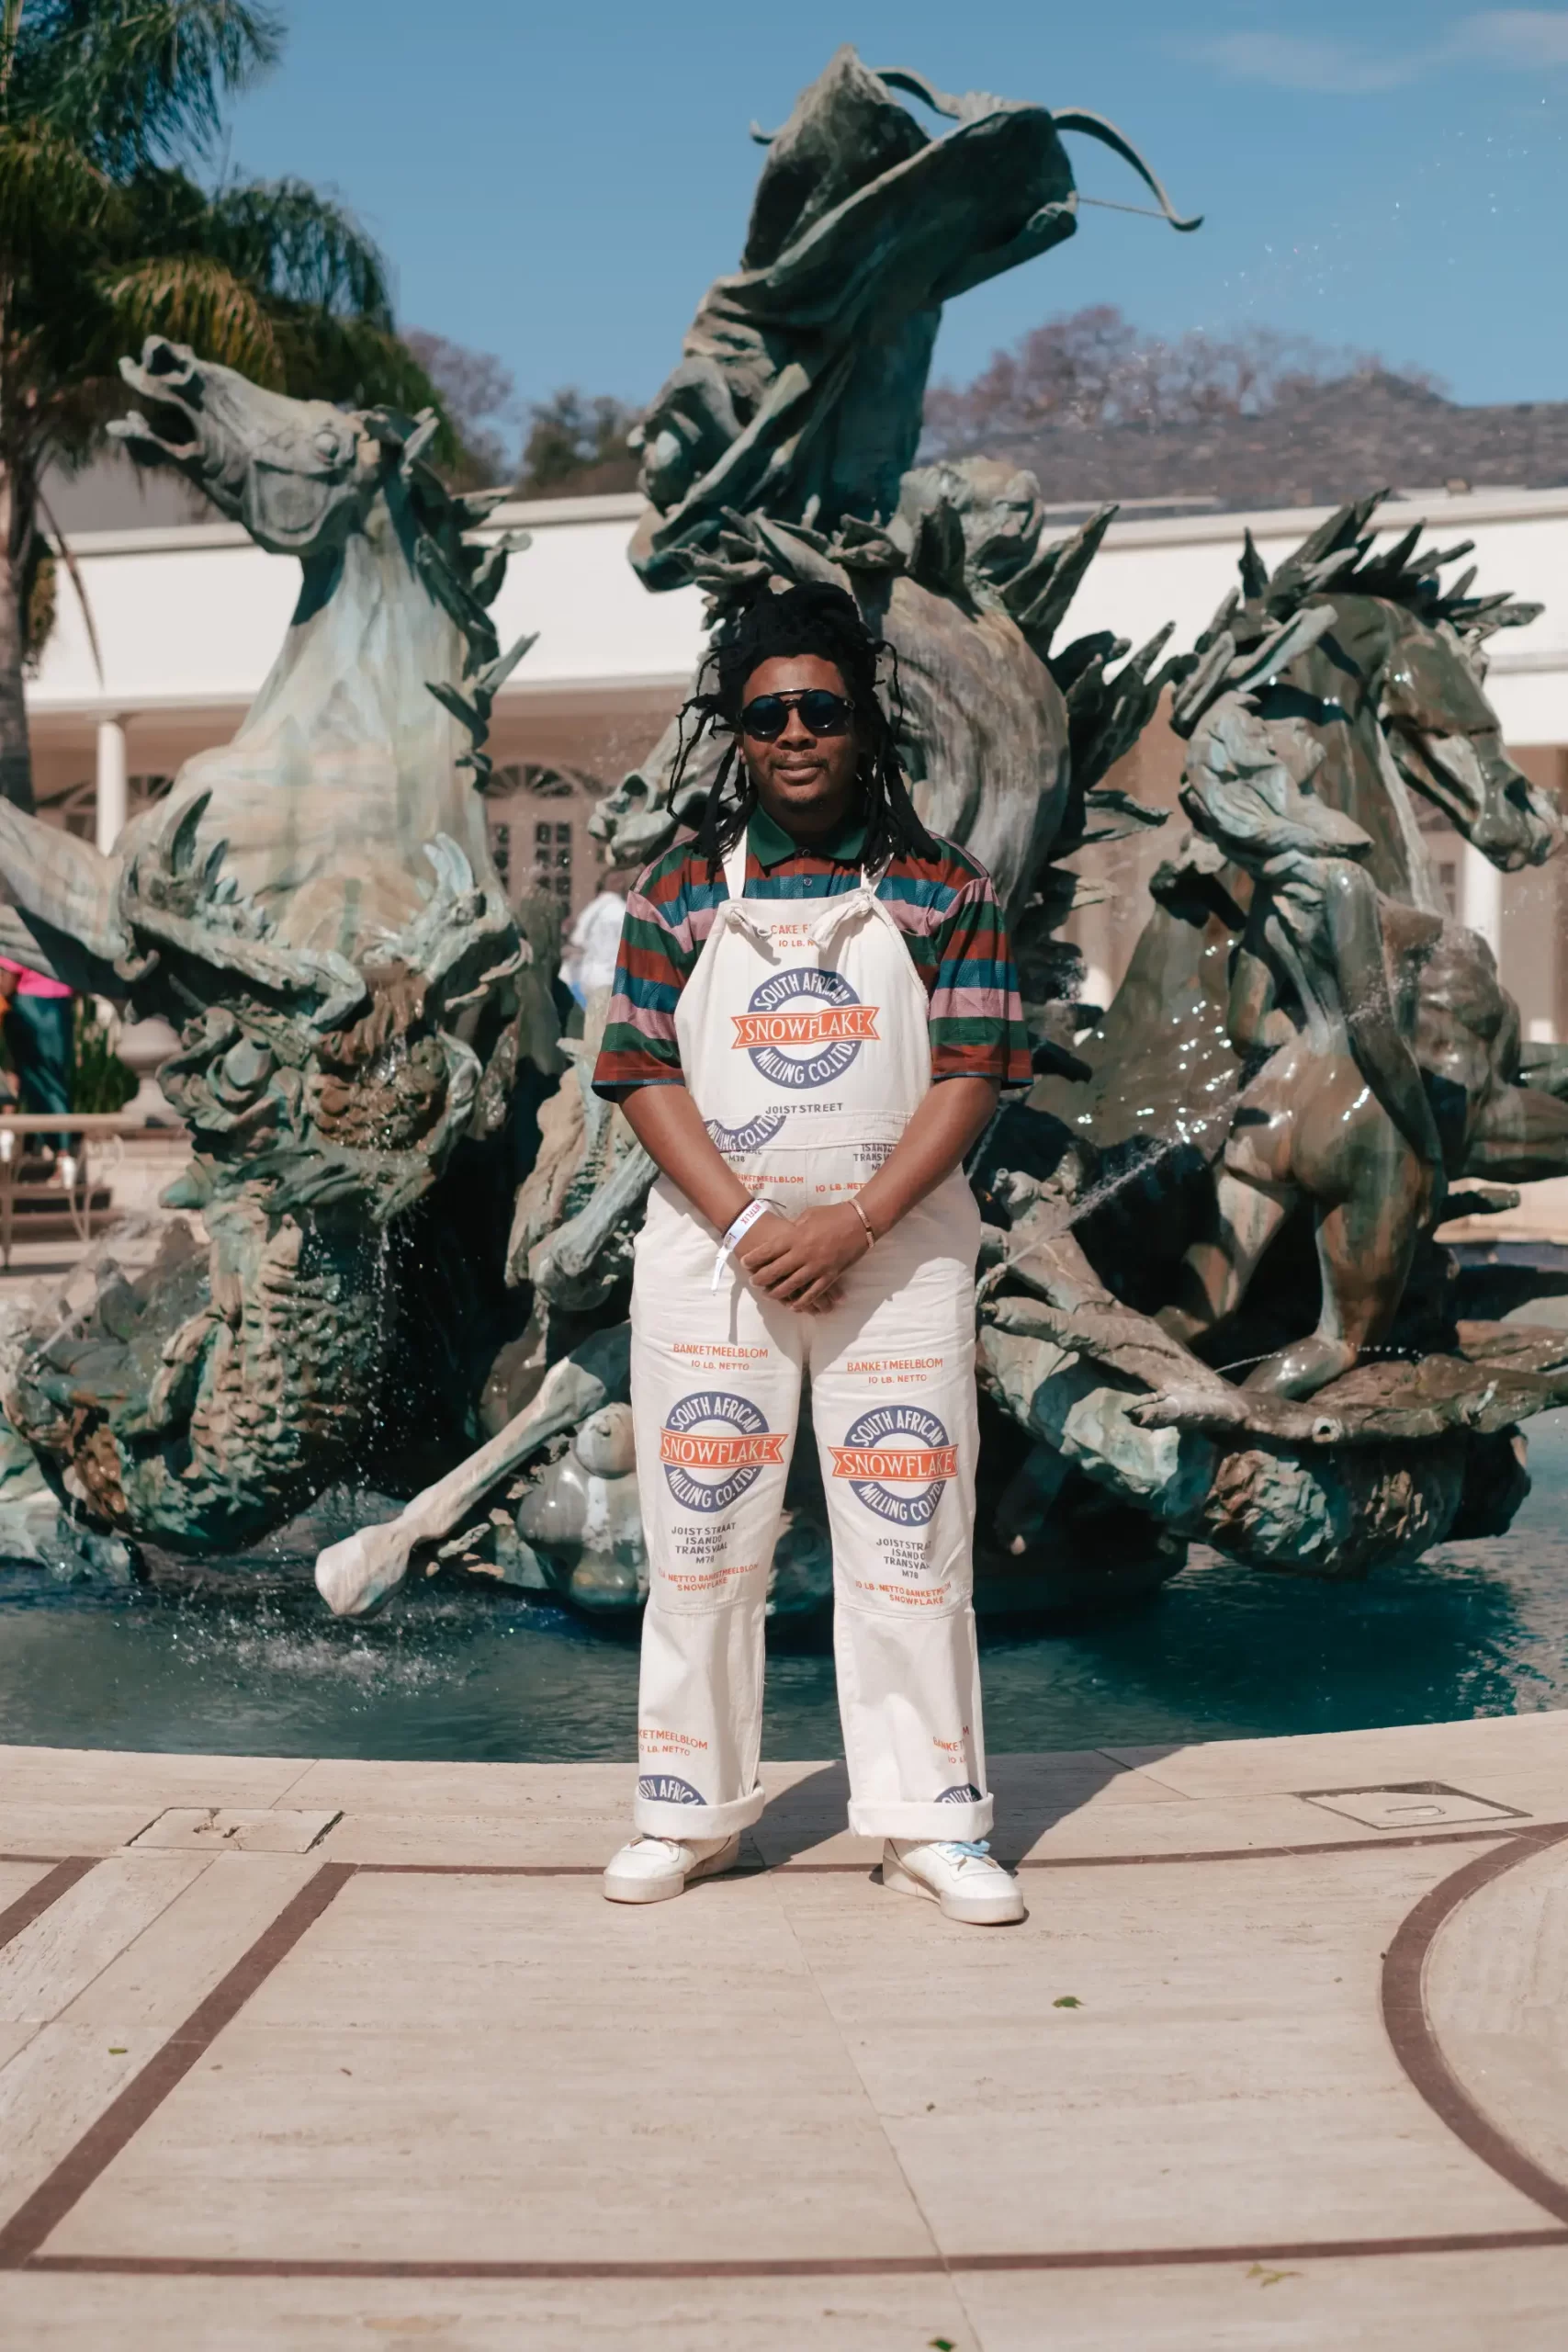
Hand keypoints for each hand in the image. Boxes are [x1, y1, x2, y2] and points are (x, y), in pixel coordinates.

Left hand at [737, 1203, 870, 1312]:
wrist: (859, 1222)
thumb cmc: (832, 1215)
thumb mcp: (808, 1216)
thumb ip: (794, 1228)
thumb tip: (784, 1236)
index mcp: (796, 1236)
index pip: (768, 1250)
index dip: (754, 1258)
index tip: (744, 1263)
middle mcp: (803, 1253)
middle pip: (775, 1271)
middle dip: (761, 1278)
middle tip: (753, 1281)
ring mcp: (817, 1267)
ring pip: (791, 1285)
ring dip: (777, 1292)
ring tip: (767, 1294)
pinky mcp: (830, 1276)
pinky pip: (813, 1293)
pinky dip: (802, 1302)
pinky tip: (792, 1306)